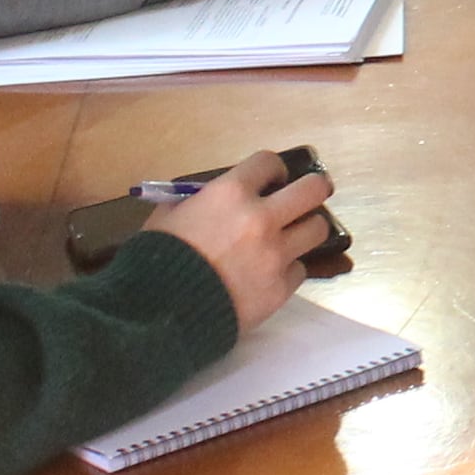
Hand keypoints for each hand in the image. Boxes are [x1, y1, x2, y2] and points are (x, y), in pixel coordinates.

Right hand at [155, 154, 338, 329]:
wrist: (161, 313)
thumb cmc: (157, 259)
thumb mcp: (167, 215)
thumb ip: (194, 199)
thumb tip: (207, 196)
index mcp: (230, 193)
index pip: (269, 162)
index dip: (272, 169)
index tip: (272, 179)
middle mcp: (261, 218)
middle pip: (313, 190)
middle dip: (313, 189)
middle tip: (306, 197)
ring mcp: (275, 254)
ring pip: (317, 229)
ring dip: (307, 228)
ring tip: (296, 234)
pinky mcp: (281, 288)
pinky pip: (300, 269)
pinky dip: (289, 269)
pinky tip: (273, 272)